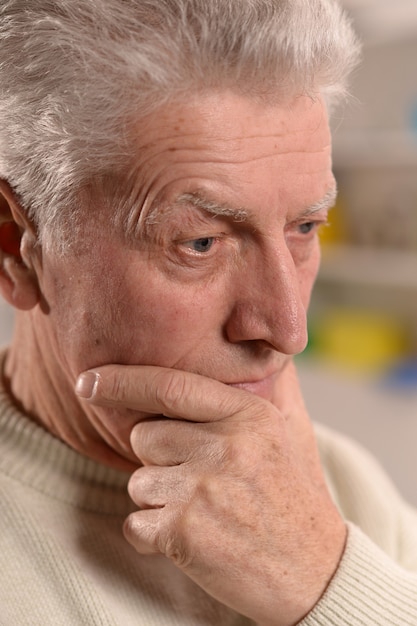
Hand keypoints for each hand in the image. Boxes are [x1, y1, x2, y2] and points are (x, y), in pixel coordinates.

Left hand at [78, 362, 345, 625]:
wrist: (318, 570)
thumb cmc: (296, 496)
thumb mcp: (291, 430)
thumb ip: (270, 387)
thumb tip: (257, 346)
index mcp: (247, 414)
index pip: (170, 385)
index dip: (122, 381)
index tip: (87, 382)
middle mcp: (225, 445)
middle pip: (144, 436)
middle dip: (158, 459)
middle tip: (198, 480)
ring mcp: (204, 489)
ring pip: (138, 482)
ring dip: (159, 500)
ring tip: (204, 512)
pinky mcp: (185, 532)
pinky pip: (135, 524)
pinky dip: (153, 535)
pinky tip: (193, 539)